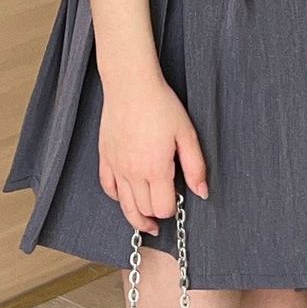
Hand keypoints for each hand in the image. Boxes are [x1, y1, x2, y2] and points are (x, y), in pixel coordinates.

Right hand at [98, 72, 209, 237]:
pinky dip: (117, 197)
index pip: (162, 208)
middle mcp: (133, 172)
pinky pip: (108, 187)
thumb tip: (201, 192)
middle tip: (165, 209)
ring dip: (136, 216)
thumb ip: (195, 166)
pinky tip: (126, 197)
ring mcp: (116, 166)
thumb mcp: (186, 134)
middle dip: (156, 214)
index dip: (172, 210)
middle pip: (143, 210)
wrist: (131, 85)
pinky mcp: (105, 157)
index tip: (177, 199)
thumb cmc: (161, 105)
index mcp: (155, 169)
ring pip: (124, 205)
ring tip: (146, 222)